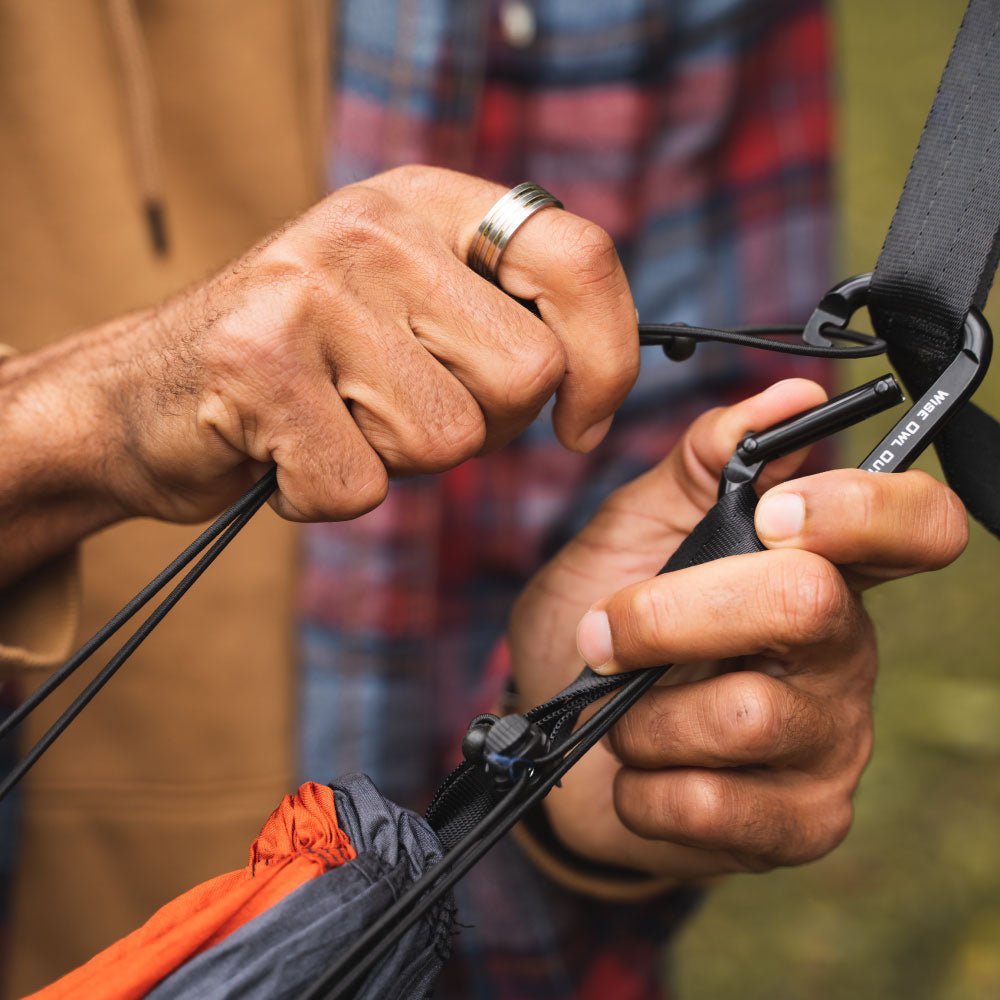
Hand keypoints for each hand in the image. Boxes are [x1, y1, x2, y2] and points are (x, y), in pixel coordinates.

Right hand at [0, 167, 637, 581]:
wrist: (141, 392)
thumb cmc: (302, 366)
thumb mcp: (408, 304)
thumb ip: (498, 319)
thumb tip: (593, 388)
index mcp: (427, 203)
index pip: (578, 258)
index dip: (608, 354)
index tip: (582, 421)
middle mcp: (374, 227)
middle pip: (526, 376)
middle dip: (482, 428)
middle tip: (401, 412)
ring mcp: (310, 288)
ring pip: (448, 440)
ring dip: (396, 460)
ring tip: (333, 420)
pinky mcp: (256, 364)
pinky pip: (361, 486)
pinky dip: (325, 495)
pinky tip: (283, 453)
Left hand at [509, 379, 967, 878]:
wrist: (558, 747)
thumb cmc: (600, 628)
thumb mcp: (632, 530)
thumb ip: (701, 463)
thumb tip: (790, 392)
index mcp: (815, 568)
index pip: (915, 526)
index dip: (862, 509)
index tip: (771, 513)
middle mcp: (841, 650)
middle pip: (808, 604)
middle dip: (676, 615)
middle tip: (607, 629)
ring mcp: (828, 741)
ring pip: (744, 713)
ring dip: (642, 714)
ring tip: (623, 718)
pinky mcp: (800, 822)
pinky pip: (714, 805)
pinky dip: (643, 788)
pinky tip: (640, 778)